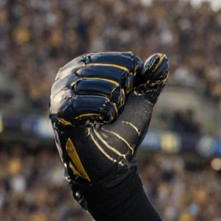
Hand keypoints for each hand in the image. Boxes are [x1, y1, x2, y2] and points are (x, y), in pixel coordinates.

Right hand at [49, 52, 167, 201]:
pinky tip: (98, 123)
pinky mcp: (59, 111)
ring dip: (115, 107)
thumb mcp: (142, 98)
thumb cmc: (124, 128)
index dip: (135, 83)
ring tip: (105, 118)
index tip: (123, 98)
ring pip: (107, 88)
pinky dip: (104, 114)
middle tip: (112, 111)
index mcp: (86, 64)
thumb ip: (153, 77)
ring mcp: (60, 92)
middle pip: (116, 73)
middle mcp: (68, 74)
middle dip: (123, 96)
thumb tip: (162, 58)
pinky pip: (93, 103)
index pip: (125, 60)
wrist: (113, 162)